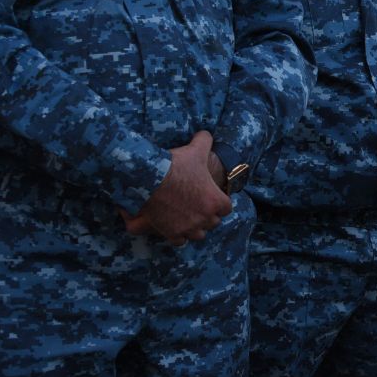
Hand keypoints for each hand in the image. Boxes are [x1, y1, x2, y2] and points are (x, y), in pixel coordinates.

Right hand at [120, 131, 231, 245]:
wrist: (150, 179)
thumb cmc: (176, 165)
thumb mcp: (195, 150)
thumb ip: (204, 141)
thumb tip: (206, 134)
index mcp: (216, 201)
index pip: (226, 208)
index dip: (219, 203)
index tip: (211, 198)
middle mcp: (205, 217)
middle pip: (213, 223)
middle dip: (207, 216)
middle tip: (198, 207)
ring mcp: (189, 227)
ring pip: (198, 235)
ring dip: (195, 228)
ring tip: (188, 220)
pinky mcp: (172, 233)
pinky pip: (180, 242)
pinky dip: (178, 236)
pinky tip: (174, 228)